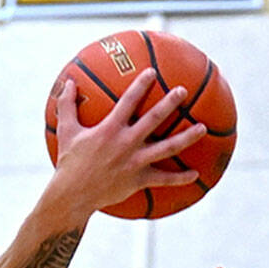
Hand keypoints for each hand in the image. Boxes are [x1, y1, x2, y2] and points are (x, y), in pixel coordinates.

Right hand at [50, 70, 205, 215]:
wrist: (73, 195)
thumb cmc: (69, 162)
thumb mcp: (66, 131)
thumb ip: (67, 105)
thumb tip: (68, 83)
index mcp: (110, 129)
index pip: (129, 101)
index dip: (141, 85)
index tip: (152, 72)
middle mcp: (126, 143)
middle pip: (154, 119)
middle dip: (170, 103)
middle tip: (183, 90)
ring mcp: (135, 162)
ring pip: (167, 148)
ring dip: (186, 137)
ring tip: (202, 128)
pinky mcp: (139, 180)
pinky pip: (164, 179)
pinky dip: (180, 178)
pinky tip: (195, 174)